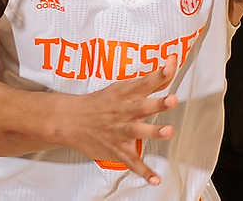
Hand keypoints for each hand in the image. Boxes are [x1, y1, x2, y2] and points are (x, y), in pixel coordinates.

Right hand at [59, 56, 178, 185]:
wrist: (70, 120)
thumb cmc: (99, 103)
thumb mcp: (120, 87)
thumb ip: (146, 82)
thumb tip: (170, 67)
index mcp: (125, 93)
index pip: (146, 80)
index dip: (160, 73)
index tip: (172, 63)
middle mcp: (125, 111)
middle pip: (143, 105)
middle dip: (158, 103)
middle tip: (172, 99)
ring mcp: (121, 131)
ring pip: (139, 131)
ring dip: (153, 131)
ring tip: (168, 131)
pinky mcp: (117, 149)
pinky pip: (132, 162)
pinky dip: (143, 171)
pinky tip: (155, 179)